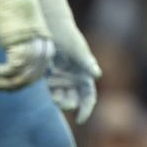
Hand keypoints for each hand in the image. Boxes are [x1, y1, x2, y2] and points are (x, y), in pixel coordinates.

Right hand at [0, 0, 55, 90]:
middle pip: (31, 78)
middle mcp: (42, 51)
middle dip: (14, 86)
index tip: (10, 82)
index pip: (39, 74)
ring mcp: (32, 49)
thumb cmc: (17, 12)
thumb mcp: (27, 33)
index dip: (24, 82)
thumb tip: (18, 62)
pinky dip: (2, 74)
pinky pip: (13, 69)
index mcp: (47, 48)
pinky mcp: (20, 46)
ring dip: (6, 83)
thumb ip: (27, 47)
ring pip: (22, 77)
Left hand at [38, 0, 101, 123]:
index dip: (86, 109)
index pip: (89, 97)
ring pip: (62, 96)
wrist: (52, 26)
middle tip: (60, 102)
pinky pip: (50, 89)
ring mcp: (62, 78)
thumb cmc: (68, 36)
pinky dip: (50, 93)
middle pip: (74, 99)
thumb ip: (87, 62)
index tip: (80, 119)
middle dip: (69, 104)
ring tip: (53, 98)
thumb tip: (97, 74)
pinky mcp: (50, 76)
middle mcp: (75, 79)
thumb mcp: (78, 48)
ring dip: (59, 100)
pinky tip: (48, 92)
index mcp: (86, 74)